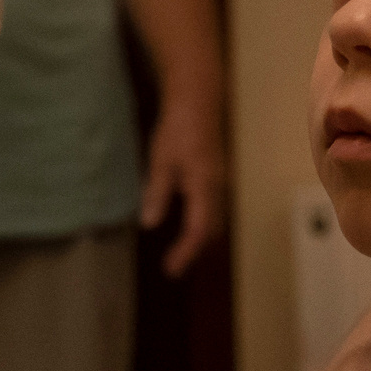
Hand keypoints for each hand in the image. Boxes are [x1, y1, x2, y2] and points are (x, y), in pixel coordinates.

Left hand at [141, 90, 226, 277]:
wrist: (199, 101)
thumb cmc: (178, 128)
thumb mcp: (161, 161)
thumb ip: (158, 194)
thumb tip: (150, 224)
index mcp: (204, 186)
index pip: (198, 229)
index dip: (185, 252)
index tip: (171, 269)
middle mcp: (218, 189)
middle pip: (211, 230)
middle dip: (194, 250)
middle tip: (173, 266)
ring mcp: (220, 182)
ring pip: (215, 219)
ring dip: (199, 238)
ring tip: (179, 252)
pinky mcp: (217, 177)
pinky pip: (213, 208)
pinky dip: (202, 223)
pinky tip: (188, 225)